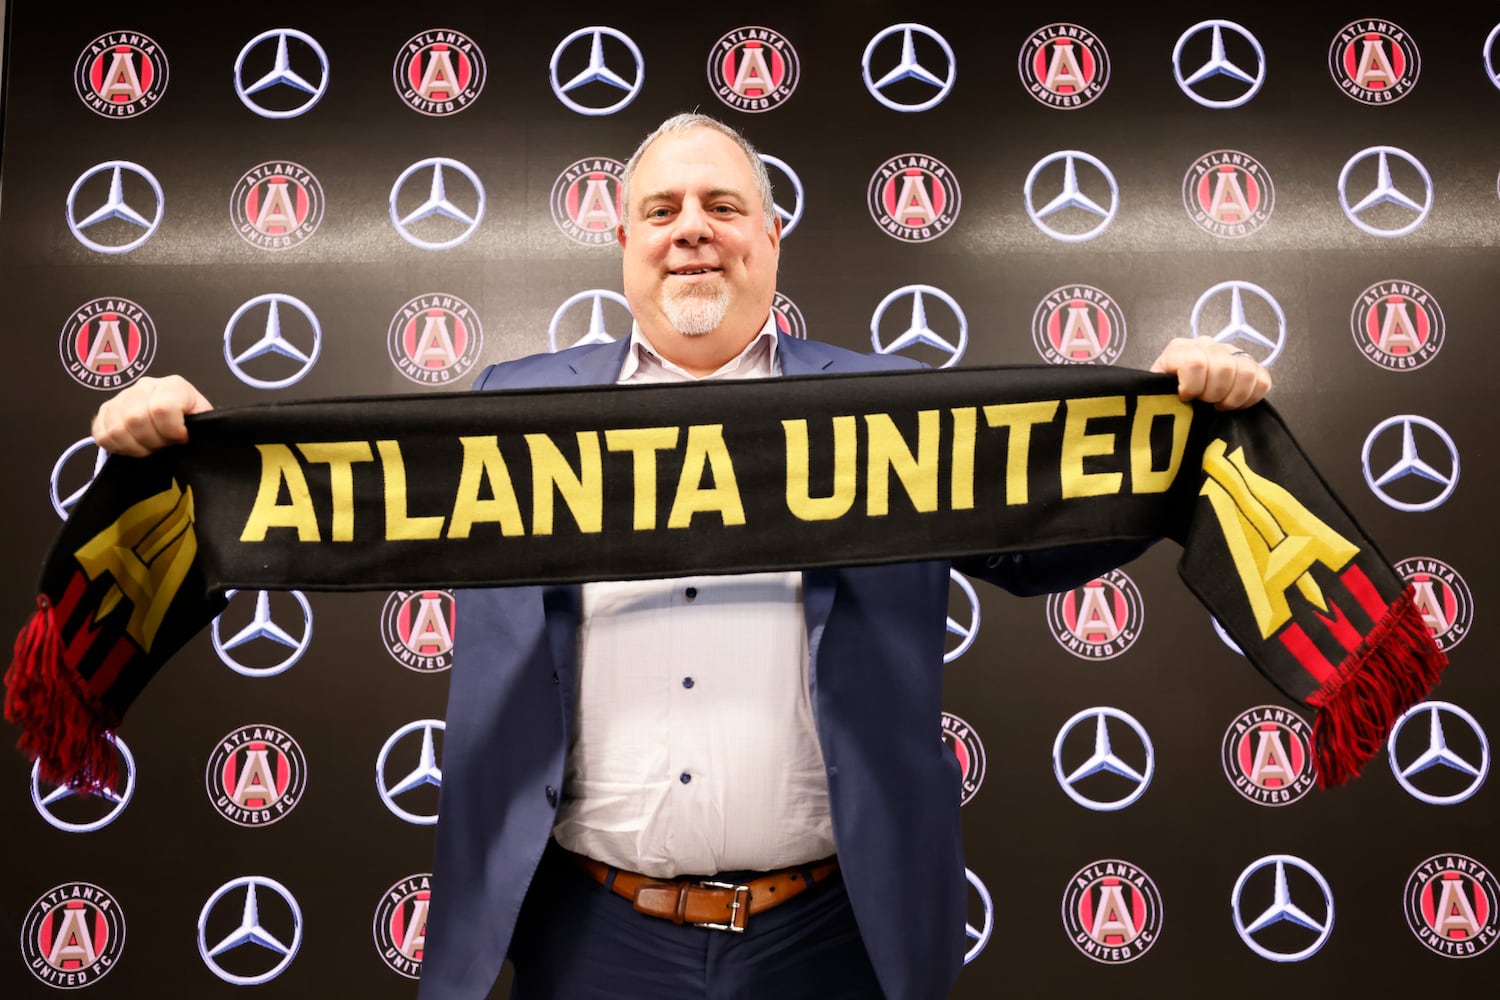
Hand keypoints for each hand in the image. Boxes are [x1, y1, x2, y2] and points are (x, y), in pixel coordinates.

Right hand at [91, 375, 213, 455]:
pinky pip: (102, 434)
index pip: (162, 408)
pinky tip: (135, 445)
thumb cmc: (194, 424)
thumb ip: (201, 425)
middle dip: (153, 441)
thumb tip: (186, 437)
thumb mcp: (205, 422)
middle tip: (165, 445)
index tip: (182, 438)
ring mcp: (121, 398)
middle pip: (135, 419)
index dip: (172, 431)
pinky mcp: (105, 412)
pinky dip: (119, 447)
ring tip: (152, 446)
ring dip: (136, 447)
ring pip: (117, 429)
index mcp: (173, 385)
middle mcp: (144, 386)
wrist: (180, 423)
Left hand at [1149, 336, 1270, 410]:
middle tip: (1204, 403)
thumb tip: (1178, 401)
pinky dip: (1252, 396)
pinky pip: (1263, 378)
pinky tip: (1235, 404)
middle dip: (1214, 394)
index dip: (1193, 387)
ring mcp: (1229, 352)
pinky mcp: (1248, 364)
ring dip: (1234, 396)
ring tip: (1219, 404)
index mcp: (1179, 350)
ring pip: (1246, 371)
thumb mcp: (1153, 394)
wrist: (1173, 396)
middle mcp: (1206, 345)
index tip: (1186, 398)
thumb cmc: (1162, 397)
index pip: (1195, 363)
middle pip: (1223, 367)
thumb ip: (1159, 393)